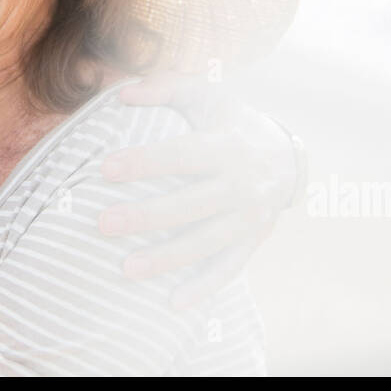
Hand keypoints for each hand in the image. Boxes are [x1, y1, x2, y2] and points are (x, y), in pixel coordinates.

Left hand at [98, 72, 300, 308]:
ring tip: (125, 269)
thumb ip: (164, 87)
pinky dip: (203, 288)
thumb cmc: (230, 122)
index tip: (104, 169)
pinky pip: (227, 270)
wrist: (288, 156)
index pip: (181, 155)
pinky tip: (171, 304)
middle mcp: (241, 184)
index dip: (144, 162)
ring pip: (205, 243)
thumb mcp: (205, 95)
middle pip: (188, 205)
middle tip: (102, 223)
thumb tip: (121, 95)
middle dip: (145, 216)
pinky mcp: (252, 242)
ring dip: (166, 259)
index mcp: (226, 145)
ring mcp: (249, 217)